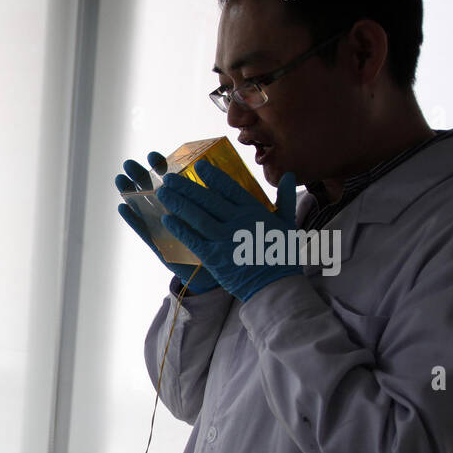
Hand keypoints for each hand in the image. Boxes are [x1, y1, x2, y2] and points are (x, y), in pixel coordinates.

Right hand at [116, 151, 219, 293]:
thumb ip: (229, 197)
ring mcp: (166, 231)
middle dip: (142, 176)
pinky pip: (147, 232)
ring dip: (132, 193)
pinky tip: (123, 207)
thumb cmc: (228, 243)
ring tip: (119, 179)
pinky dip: (135, 221)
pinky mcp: (163, 247)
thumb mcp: (229, 216)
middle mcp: (175, 216)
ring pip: (147, 208)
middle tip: (128, 163)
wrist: (224, 272)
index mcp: (189, 204)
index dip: (163, 167)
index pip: (173, 181)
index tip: (153, 155)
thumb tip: (251, 173)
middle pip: (156, 191)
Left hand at [156, 159, 299, 301]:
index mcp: (254, 211)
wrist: (275, 286)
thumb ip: (286, 198)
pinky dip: (179, 228)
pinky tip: (166, 219)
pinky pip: (193, 239)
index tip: (199, 166)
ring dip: (178, 203)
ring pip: (197, 216)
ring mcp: (224, 239)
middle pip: (207, 200)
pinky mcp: (214, 257)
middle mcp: (238, 222)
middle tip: (168, 177)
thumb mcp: (287, 223)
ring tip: (162, 193)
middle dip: (186, 187)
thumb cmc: (282, 254)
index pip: (230, 188)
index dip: (213, 176)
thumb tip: (291, 176)